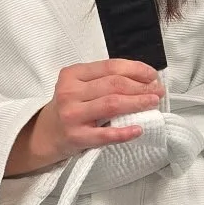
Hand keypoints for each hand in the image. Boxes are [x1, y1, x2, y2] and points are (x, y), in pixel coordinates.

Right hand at [7, 60, 162, 175]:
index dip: (135, 69)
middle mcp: (69, 92)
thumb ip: (103, 79)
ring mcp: (72, 115)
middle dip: (141, 86)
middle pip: (114, 85)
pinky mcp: (76, 137)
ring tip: (153, 103)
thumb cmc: (69, 106)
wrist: (45, 134)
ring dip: (138, 103)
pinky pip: (105, 135)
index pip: (110, 67)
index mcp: (72, 74)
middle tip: (158, 91)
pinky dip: (124, 132)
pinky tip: (138, 129)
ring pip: (112, 104)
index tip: (152, 75)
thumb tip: (143, 79)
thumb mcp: (78, 85)